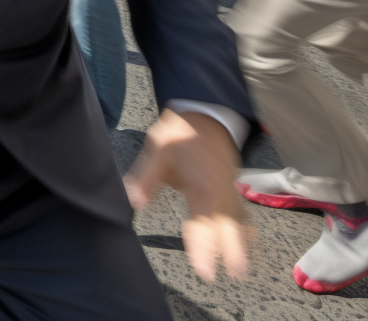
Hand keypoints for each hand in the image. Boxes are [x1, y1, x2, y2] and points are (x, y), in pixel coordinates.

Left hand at [125, 109, 248, 280]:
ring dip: (239, 244)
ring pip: (237, 221)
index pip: (201, 224)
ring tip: (242, 268)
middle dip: (230, 252)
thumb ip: (146, 178)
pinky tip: (250, 238)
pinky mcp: (231, 185)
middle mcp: (219, 192)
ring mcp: (228, 189)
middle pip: (226, 227)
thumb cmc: (180, 132)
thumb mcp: (158, 150)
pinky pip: (241, 209)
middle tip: (234, 274)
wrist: (203, 112)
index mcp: (201, 186)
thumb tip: (135, 203)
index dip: (202, 248)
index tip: (204, 270)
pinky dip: (246, 226)